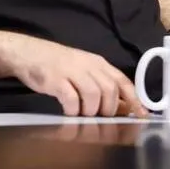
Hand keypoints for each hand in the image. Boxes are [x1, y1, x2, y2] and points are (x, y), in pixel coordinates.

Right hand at [1, 34, 147, 116]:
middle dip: (108, 109)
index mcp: (98, 63)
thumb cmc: (58, 64)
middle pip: (109, 90)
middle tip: (99, 116)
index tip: (141, 114)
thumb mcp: (84, 70)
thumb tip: (123, 106)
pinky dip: (73, 110)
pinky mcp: (55, 80)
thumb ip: (103, 85)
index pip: (122, 81)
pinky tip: (69, 110)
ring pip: (94, 96)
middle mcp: (88, 65)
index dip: (134, 99)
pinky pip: (71, 99)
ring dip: (91, 111)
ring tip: (82, 113)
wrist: (29, 53)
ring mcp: (71, 71)